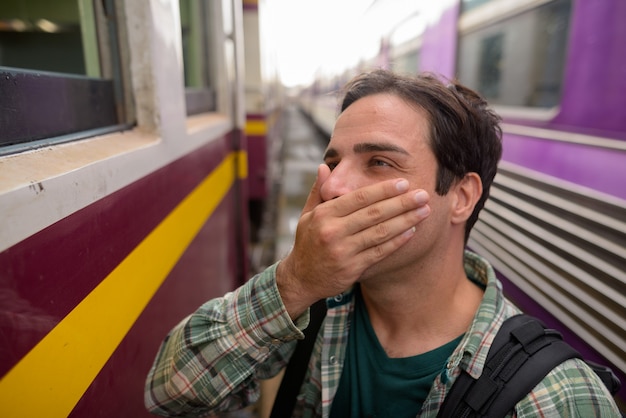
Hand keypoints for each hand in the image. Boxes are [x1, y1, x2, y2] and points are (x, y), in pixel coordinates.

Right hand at [276, 164, 430, 318]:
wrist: (301, 279)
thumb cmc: (307, 242)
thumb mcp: (307, 215)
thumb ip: (319, 191)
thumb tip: (325, 167)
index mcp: (324, 215)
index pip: (359, 198)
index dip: (383, 190)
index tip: (403, 183)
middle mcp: (333, 232)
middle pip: (374, 214)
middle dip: (401, 203)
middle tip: (422, 194)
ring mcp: (343, 251)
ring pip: (380, 233)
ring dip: (406, 221)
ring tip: (424, 211)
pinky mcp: (352, 268)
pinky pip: (380, 252)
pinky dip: (397, 241)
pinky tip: (412, 232)